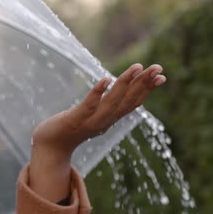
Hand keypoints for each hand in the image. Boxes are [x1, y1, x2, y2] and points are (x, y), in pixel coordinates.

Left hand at [29, 63, 165, 201]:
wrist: (50, 146)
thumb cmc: (72, 127)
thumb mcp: (95, 116)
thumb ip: (108, 106)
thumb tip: (120, 93)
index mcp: (110, 118)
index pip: (133, 102)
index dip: (148, 89)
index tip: (162, 76)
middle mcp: (105, 121)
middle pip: (128, 100)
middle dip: (144, 83)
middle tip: (158, 68)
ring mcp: (91, 121)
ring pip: (112, 101)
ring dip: (125, 84)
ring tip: (137, 67)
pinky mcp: (75, 119)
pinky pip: (89, 105)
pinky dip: (98, 92)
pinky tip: (105, 79)